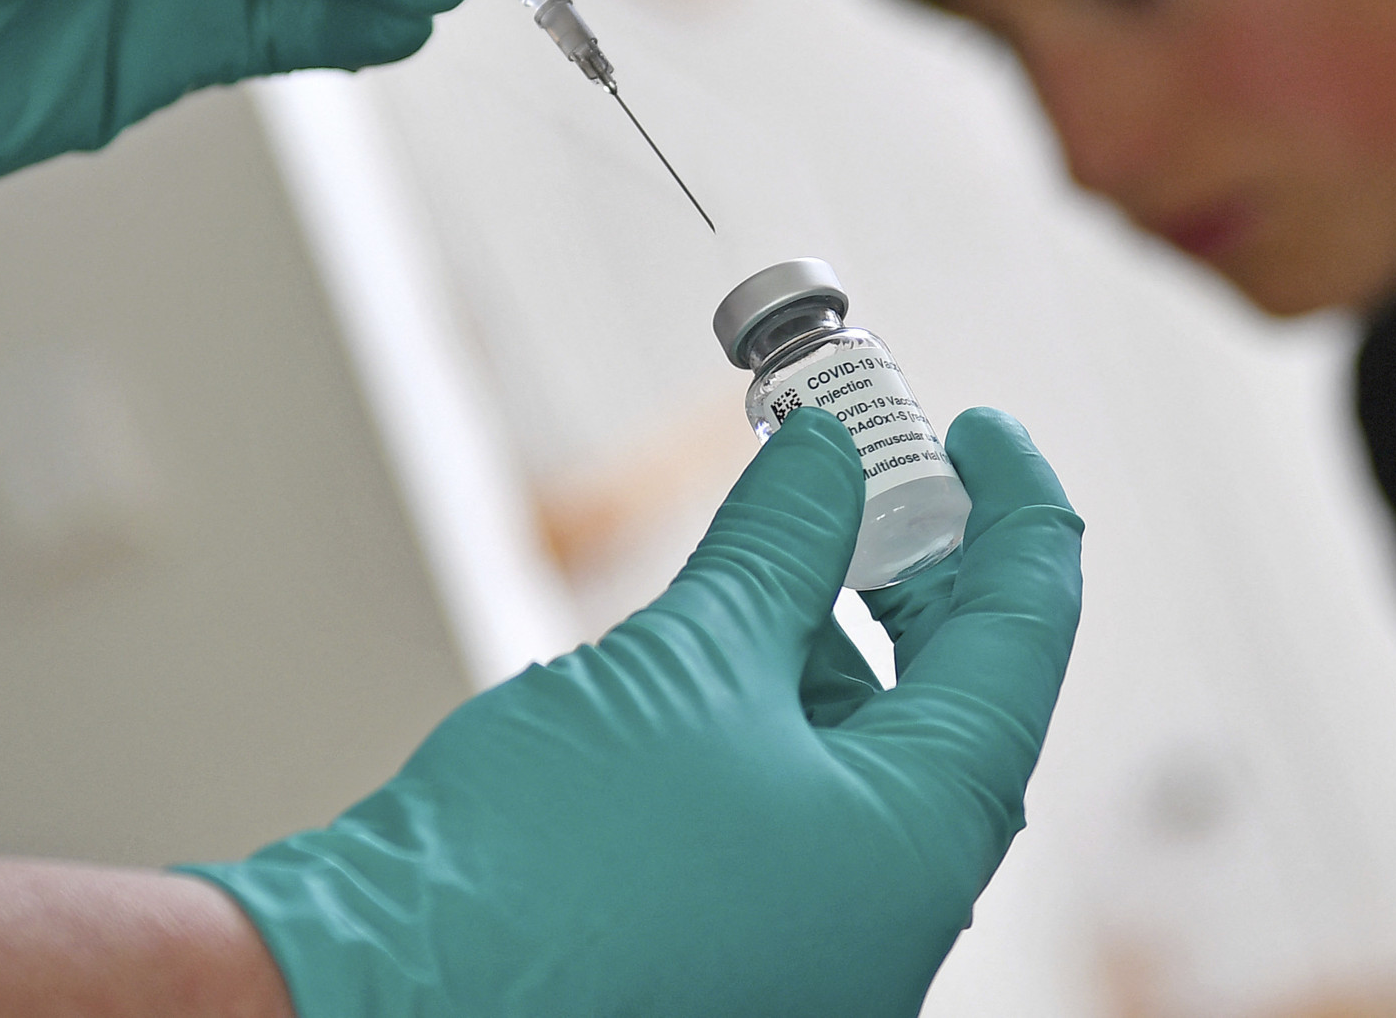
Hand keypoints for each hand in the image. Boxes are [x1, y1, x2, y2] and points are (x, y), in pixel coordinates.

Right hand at [185, 406, 1082, 1017]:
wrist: (371, 1000)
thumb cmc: (532, 868)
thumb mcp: (684, 663)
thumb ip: (781, 548)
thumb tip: (831, 459)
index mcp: (921, 846)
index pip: (1024, 643)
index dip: (1015, 515)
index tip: (985, 435)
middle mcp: (894, 916)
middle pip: (959, 706)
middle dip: (927, 576)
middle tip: (890, 472)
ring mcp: (819, 952)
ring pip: (874, 762)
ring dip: (845, 641)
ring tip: (792, 539)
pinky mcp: (741, 960)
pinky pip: (806, 816)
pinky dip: (787, 716)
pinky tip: (733, 643)